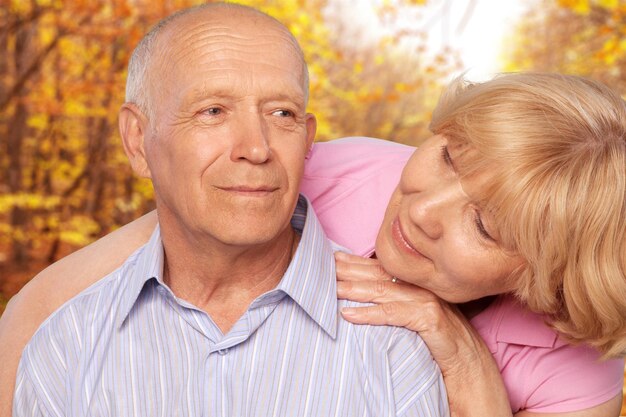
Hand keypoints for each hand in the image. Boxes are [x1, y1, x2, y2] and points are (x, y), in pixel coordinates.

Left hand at [335, 251, 512, 416]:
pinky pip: (396, 315)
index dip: (358, 262)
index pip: (386, 269)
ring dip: (354, 288)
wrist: (479, 380)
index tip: (333, 258)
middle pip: (382, 275)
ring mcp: (433, 305)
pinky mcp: (435, 323)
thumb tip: (368, 303)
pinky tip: (348, 315)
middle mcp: (429, 291)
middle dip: (350, 270)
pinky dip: (370, 314)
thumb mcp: (421, 328)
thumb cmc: (448, 356)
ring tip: (329, 288)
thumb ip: (401, 311)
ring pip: (386, 290)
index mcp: (424, 290)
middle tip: (323, 266)